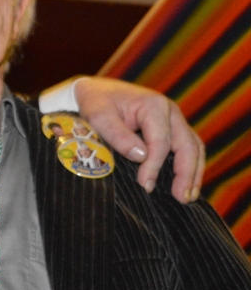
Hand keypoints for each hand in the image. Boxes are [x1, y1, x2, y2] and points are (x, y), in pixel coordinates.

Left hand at [74, 77, 204, 202]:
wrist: (95, 91)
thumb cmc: (95, 103)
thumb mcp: (98, 116)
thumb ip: (118, 135)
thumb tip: (142, 157)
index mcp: (154, 105)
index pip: (161, 141)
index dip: (154, 166)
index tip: (144, 185)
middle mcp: (170, 111)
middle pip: (187, 145)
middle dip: (186, 173)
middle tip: (181, 198)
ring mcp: (173, 119)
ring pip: (193, 147)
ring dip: (193, 172)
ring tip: (187, 196)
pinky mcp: (171, 128)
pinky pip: (188, 147)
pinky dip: (190, 165)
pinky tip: (186, 184)